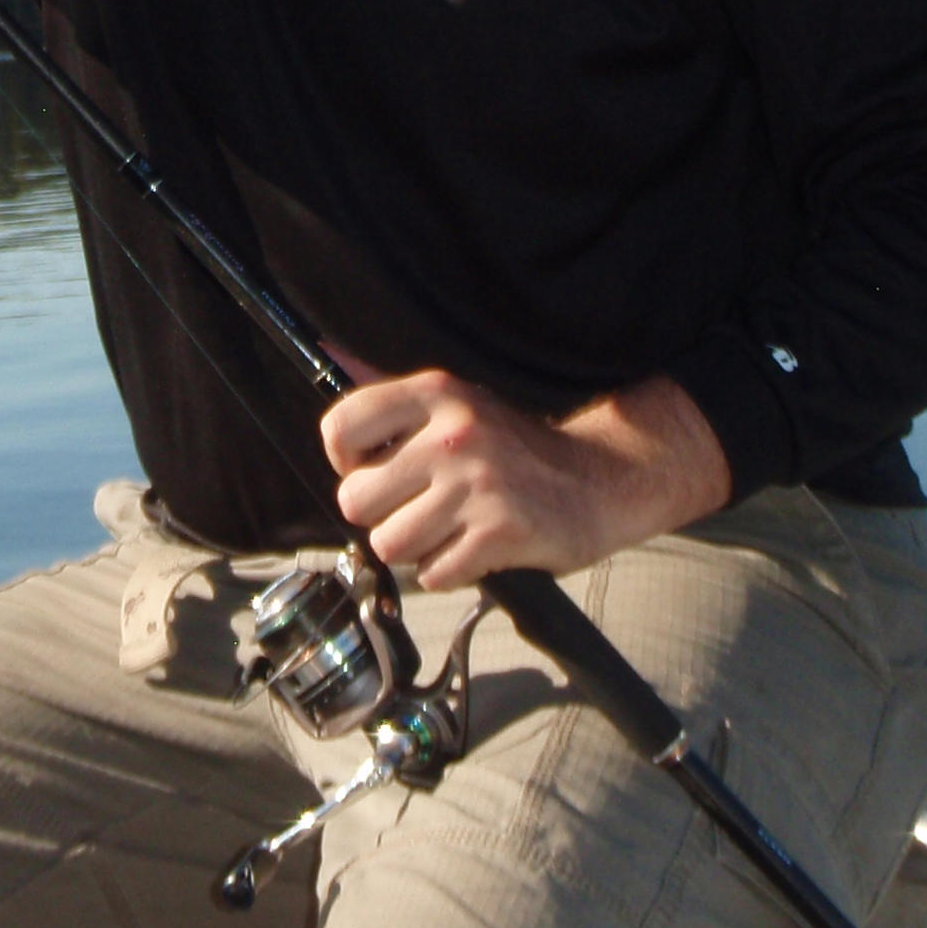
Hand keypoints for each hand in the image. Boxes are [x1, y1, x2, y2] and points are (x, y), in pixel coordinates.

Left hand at [319, 358, 733, 589]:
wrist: (598, 481)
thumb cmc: (515, 447)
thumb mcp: (455, 401)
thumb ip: (386, 388)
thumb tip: (328, 353)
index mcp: (436, 393)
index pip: (340, 428)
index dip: (347, 462)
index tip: (374, 471)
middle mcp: (453, 433)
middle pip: (356, 500)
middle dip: (382, 515)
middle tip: (419, 507)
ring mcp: (477, 484)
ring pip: (390, 545)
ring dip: (416, 548)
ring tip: (449, 527)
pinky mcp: (499, 532)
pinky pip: (433, 574)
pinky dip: (449, 570)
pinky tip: (474, 545)